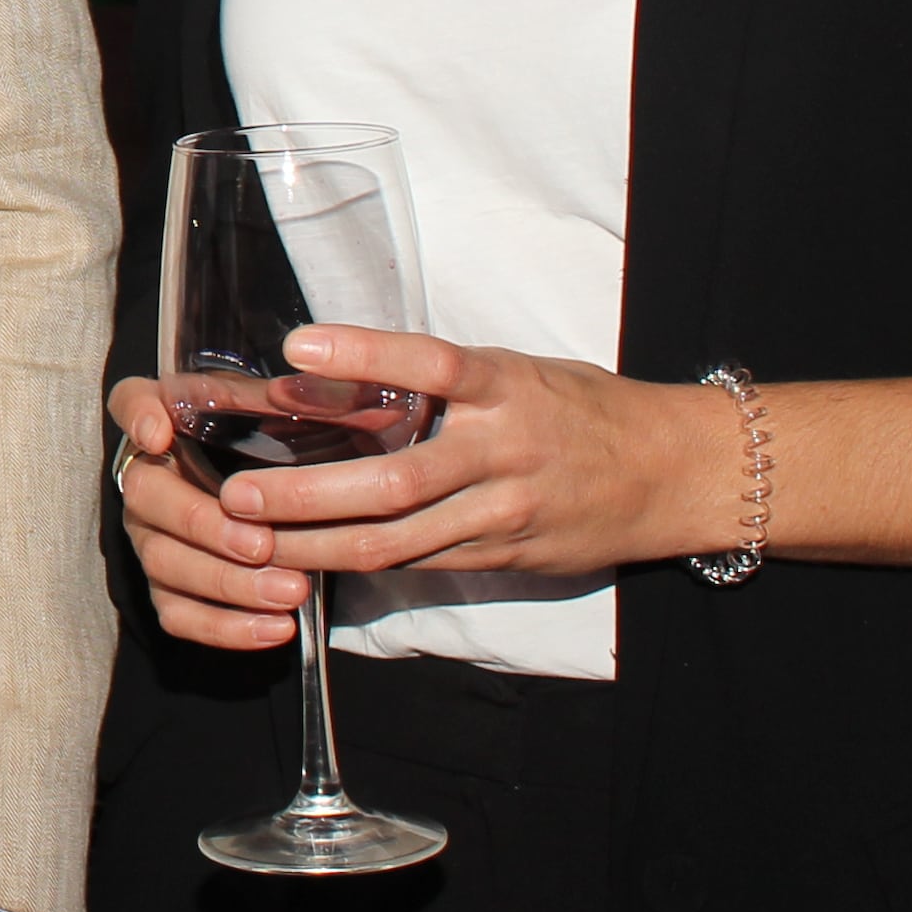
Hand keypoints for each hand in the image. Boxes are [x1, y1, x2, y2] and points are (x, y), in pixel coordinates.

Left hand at [116, 331, 736, 640]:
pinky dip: (363, 563)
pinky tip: (308, 561)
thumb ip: (442, 381)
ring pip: (400, 539)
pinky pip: (423, 563)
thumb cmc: (583, 408)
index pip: (431, 365)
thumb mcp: (519, 372)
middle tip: (238, 495)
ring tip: (252, 542)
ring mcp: (506, 511)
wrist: (673, 473)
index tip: (296, 348)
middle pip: (397, 479)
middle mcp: (506, 449)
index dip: (365, 356)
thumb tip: (333, 375)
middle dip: (309, 493)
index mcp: (508, 386)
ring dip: (319, 544)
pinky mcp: (506, 555)